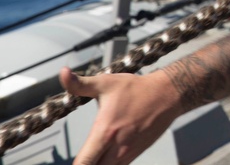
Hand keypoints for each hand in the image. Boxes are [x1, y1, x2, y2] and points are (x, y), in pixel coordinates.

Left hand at [59, 67, 181, 164]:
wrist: (167, 94)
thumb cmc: (136, 89)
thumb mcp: (106, 82)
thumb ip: (80, 83)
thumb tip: (62, 73)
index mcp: (105, 132)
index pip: (83, 163)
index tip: (72, 161)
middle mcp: (116, 148)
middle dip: (85, 164)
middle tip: (82, 156)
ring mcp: (127, 153)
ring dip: (97, 163)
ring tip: (91, 155)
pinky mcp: (135, 154)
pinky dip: (108, 163)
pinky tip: (103, 154)